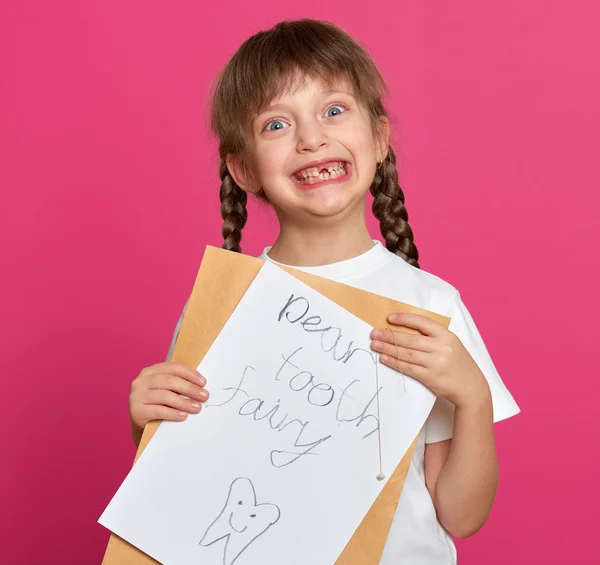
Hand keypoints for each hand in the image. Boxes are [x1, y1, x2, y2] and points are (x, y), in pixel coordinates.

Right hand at [129, 362, 209, 432]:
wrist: (141, 426)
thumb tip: (200, 386)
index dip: (190, 374)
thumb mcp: (166, 390)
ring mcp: (136, 396)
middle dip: (190, 388)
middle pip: (170, 381)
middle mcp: (141, 381)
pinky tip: (183, 415)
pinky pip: (158, 410)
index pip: (173, 368)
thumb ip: (177, 384)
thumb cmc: (157, 404)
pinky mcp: (136, 411)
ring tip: (197, 407)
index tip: (203, 382)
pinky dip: (173, 413)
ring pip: (165, 396)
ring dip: (184, 402)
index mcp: (150, 371)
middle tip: (204, 396)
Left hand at [370, 313, 490, 408]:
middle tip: (374, 332)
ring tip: (375, 344)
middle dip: (390, 335)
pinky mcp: (430, 377)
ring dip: (388, 348)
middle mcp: (442, 348)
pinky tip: (384, 358)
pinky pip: (408, 368)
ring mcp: (436, 363)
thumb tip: (404, 329)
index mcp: (447, 336)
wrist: (471, 388)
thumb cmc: (458, 364)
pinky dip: (394, 362)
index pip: (422, 322)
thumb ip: (432, 337)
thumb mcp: (451, 344)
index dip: (405, 319)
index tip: (390, 318)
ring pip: (407, 353)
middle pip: (410, 339)